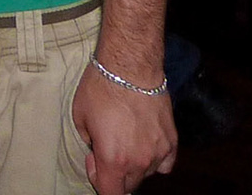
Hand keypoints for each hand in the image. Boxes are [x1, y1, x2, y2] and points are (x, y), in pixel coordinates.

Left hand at [72, 62, 175, 193]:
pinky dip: (155, 160)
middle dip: (114, 173)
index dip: (98, 180)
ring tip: (124, 139)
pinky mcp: (172, 141)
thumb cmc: (101, 89)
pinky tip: (144, 145)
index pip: (110, 193)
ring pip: (146, 174)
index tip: (93, 160)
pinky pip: (165, 164)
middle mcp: (139, 162)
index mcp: (114, 160)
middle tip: (106, 147)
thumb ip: (89, 142)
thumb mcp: (80, 117)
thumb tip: (96, 150)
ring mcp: (159, 153)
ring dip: (134, 165)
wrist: (131, 68)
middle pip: (128, 185)